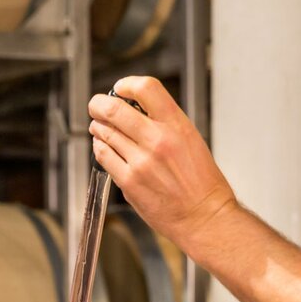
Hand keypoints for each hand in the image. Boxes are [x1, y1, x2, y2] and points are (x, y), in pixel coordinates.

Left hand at [88, 76, 237, 252]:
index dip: (126, 84)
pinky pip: (104, 156)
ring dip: (98, 126)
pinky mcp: (129, 181)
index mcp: (177, 126)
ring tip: (100, 127)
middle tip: (96, 105)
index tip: (120, 89)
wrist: (204, 216)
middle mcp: (158, 140)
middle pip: (114, 109)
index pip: (145, 88)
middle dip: (99, 104)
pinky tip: (104, 147)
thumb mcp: (191, 140)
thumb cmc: (202, 184)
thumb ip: (165, 123)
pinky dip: (100, 147)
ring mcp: (141, 162)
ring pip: (105, 132)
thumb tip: (138, 110)